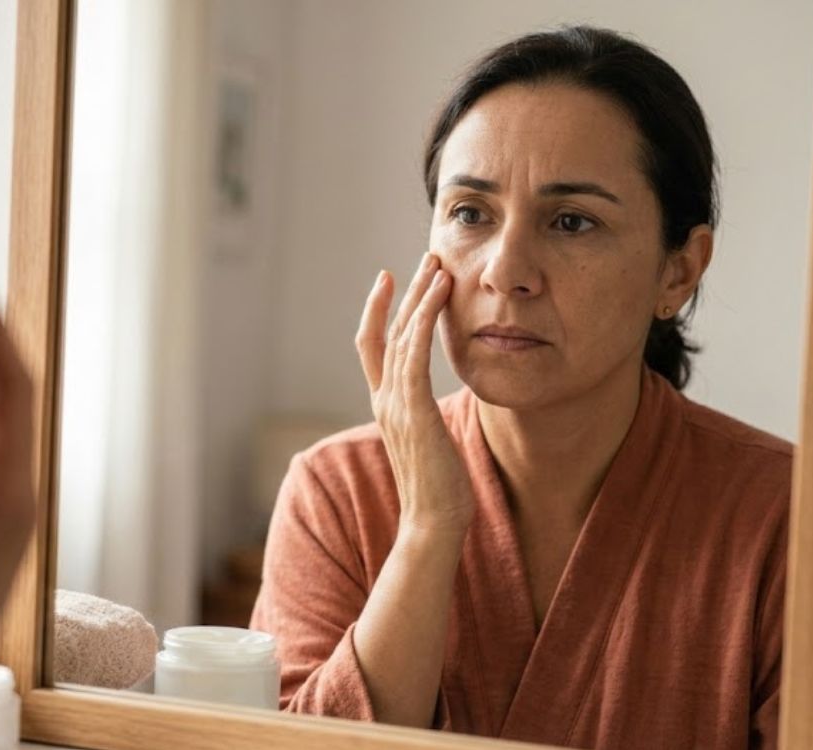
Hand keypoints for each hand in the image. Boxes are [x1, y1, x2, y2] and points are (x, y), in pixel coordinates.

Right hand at [355, 252, 476, 535]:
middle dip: (404, 292)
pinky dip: (424, 320)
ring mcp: (395, 404)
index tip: (389, 280)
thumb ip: (425, 420)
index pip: (374, 347)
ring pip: (402, 335)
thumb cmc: (439, 491)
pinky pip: (414, 353)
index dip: (378, 311)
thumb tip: (435, 411)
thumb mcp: (429, 444)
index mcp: (386, 406)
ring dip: (419, 296)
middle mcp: (385, 400)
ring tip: (436, 265)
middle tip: (422, 258)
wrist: (432, 524)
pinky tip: (437, 295)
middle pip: (386, 332)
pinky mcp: (412, 409)